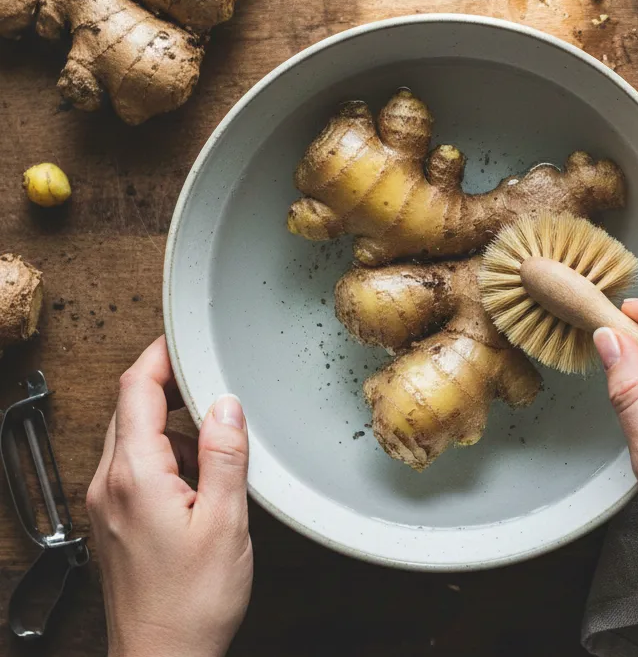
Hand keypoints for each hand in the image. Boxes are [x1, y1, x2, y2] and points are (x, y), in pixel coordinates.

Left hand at [87, 337, 252, 656]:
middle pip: (131, 410)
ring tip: (218, 461)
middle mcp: (109, 485)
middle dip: (172, 392)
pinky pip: (136, 469)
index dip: (159, 356)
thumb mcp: (225, 522)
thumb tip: (227, 404)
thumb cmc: (191, 603)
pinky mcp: (114, 523)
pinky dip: (168, 461)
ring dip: (176, 432)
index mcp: (134, 476)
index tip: (181, 337)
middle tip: (216, 390)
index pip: (136, 391)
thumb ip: (225, 455)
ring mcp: (107, 505)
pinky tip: (200, 488)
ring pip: (135, 440)